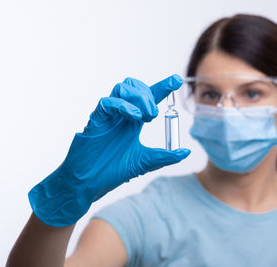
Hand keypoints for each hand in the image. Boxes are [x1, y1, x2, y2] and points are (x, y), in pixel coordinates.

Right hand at [28, 74, 189, 226]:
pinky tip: (134, 118)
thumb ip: (166, 156)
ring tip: (145, 117)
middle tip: (154, 115)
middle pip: (135, 87)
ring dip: (137, 98)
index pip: (150, 97)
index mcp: (133, 122)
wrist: (89, 184)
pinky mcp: (96, 121)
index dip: (163, 87)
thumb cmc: (113, 171)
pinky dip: (123, 106)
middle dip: (149, 93)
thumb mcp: (146, 162)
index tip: (177, 80)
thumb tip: (187, 152)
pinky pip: (107, 103)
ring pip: (121, 88)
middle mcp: (121, 115)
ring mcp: (108, 116)